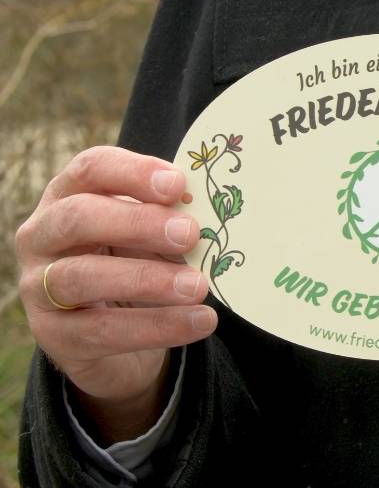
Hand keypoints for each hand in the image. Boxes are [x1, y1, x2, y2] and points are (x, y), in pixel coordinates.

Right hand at [14, 146, 215, 442]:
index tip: (178, 184)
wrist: (113, 336)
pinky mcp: (54, 335)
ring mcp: (39, 287)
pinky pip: (102, 331)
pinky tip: (201, 320)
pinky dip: (157, 326)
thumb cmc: (135, 264)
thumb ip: (171, 221)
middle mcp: (42, 236)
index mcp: (69, 196)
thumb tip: (210, 216)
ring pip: (81, 277)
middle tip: (190, 234)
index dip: (133, 172)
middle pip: (78, 217)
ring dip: (147, 280)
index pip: (91, 169)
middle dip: (137, 223)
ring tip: (199, 288)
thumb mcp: (150, 237)